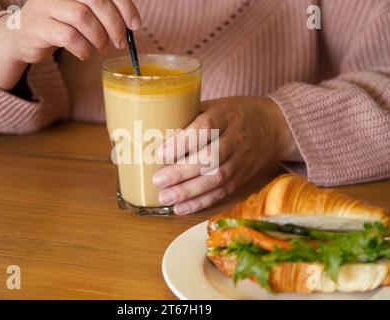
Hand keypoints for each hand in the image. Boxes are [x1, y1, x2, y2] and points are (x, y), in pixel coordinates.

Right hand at [0, 0, 140, 89]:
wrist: (23, 35)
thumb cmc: (61, 23)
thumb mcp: (82, 11)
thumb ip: (104, 12)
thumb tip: (133, 24)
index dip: (125, 6)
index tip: (135, 26)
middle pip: (96, 0)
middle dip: (114, 25)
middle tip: (119, 42)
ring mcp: (46, 5)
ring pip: (83, 17)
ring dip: (98, 38)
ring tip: (100, 47)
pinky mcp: (38, 26)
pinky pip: (69, 37)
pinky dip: (83, 49)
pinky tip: (85, 53)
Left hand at [152, 96, 301, 214]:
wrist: (273, 126)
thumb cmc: (234, 114)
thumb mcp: (214, 105)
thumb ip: (190, 117)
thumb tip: (153, 133)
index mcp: (226, 115)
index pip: (205, 128)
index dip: (183, 142)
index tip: (161, 153)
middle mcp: (236, 138)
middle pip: (210, 158)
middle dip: (181, 172)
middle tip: (158, 180)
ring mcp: (241, 160)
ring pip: (216, 179)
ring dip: (188, 191)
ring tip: (165, 197)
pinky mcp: (242, 178)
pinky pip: (222, 192)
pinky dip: (201, 202)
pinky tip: (181, 208)